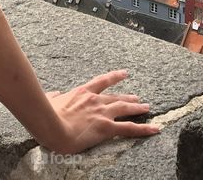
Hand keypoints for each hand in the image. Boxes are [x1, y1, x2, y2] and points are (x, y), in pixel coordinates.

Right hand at [40, 69, 159, 153]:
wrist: (52, 126)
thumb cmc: (48, 114)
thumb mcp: (50, 100)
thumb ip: (54, 96)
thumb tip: (54, 94)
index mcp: (83, 92)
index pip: (103, 81)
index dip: (115, 77)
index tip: (124, 73)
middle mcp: (96, 100)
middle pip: (117, 97)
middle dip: (128, 97)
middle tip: (138, 97)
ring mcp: (103, 113)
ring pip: (125, 109)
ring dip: (137, 108)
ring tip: (147, 108)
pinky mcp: (107, 127)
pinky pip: (129, 128)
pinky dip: (144, 128)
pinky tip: (155, 128)